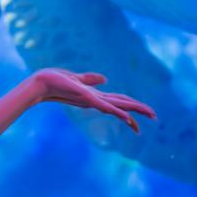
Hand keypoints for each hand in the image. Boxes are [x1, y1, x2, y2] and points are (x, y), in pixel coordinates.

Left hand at [28, 68, 157, 132]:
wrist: (40, 83)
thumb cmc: (55, 81)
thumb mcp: (76, 78)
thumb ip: (90, 79)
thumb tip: (104, 78)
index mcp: (94, 97)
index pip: (118, 102)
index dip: (131, 106)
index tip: (145, 112)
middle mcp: (95, 101)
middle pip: (122, 105)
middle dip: (139, 111)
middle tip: (155, 117)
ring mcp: (91, 101)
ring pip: (117, 107)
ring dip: (134, 111)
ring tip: (150, 115)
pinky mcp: (86, 99)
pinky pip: (104, 107)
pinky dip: (117, 112)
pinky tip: (127, 117)